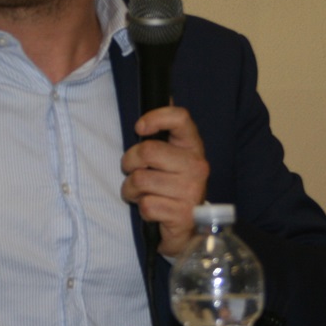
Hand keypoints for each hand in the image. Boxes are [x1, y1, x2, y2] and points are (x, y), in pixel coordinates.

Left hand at [120, 106, 209, 256]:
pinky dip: (141, 209)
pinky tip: (152, 210)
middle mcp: (197, 166)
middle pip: (147, 151)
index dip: (155, 117)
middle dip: (129, 163)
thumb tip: (163, 94)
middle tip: (133, 172)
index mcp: (193, 147)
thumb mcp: (169, 158)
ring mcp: (191, 191)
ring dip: (131, 189)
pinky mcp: (182, 215)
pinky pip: (145, 205)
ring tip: (142, 194)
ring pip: (140, 180)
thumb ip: (162, 134)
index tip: (139, 128)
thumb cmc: (170, 187)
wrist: (188, 230)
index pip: (180, 118)